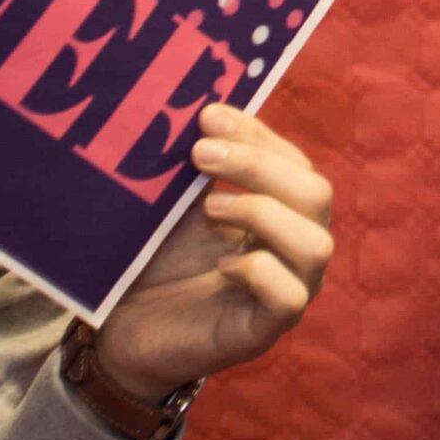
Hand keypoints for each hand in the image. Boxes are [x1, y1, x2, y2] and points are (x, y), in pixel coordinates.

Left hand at [91, 105, 334, 398]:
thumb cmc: (156, 259)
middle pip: (316, 194)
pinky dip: (258, 270)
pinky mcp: (264, 331)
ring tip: (210, 208)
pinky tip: (221, 264)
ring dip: (263, 213)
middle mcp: (295, 250)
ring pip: (316, 244)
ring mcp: (287, 291)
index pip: (294, 163)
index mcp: (281, 213)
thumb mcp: (180, 202)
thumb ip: (202, 163)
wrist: (123, 329)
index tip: (207, 115)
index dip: (258, 134)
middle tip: (203, 154)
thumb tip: (206, 108)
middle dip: (260, 165)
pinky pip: (290, 297)